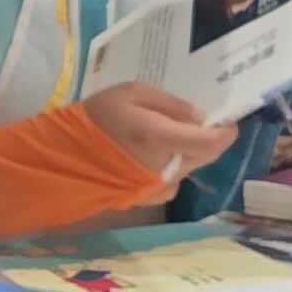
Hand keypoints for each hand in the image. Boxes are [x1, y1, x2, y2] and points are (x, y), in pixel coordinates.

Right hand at [83, 81, 229, 184]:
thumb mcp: (130, 92)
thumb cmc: (96, 118)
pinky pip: (174, 182)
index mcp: (160, 138)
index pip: (211, 142)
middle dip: (209, 139)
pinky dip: (173, 169)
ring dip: (189, 153)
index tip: (228, 121)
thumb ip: (169, 103)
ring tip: (169, 138)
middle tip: (197, 124)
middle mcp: (165, 167)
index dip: (226, 132)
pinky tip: (153, 159)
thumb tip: (199, 117)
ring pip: (190, 168)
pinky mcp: (148, 198)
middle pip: (205, 156)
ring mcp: (157, 187)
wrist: (63, 157)